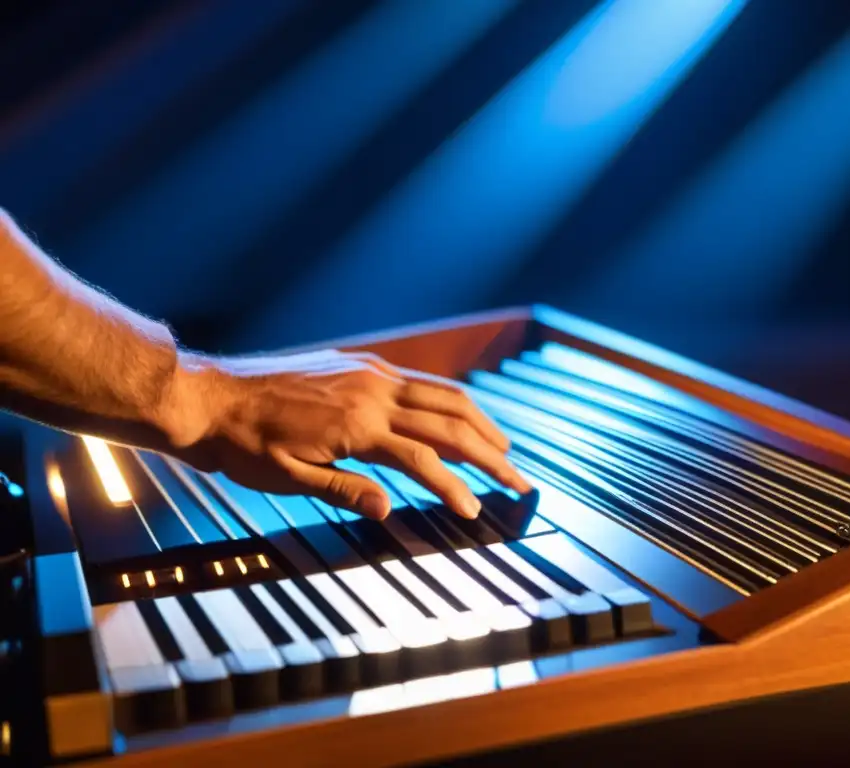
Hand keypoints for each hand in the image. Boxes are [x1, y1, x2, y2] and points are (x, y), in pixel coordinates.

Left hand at [165, 350, 530, 520]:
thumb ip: (346, 491)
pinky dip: (449, 400)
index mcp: (357, 427)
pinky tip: (458, 414)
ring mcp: (369, 374)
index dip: (456, 487)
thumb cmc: (243, 445)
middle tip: (519, 478)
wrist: (209, 397)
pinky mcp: (361, 365)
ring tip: (504, 445)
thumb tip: (392, 509)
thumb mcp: (288, 479)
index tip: (478, 511)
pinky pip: (419, 381)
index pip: (424, 460)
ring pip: (441, 394)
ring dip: (479, 420)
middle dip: (490, 452)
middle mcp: (373, 393)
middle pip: (449, 422)